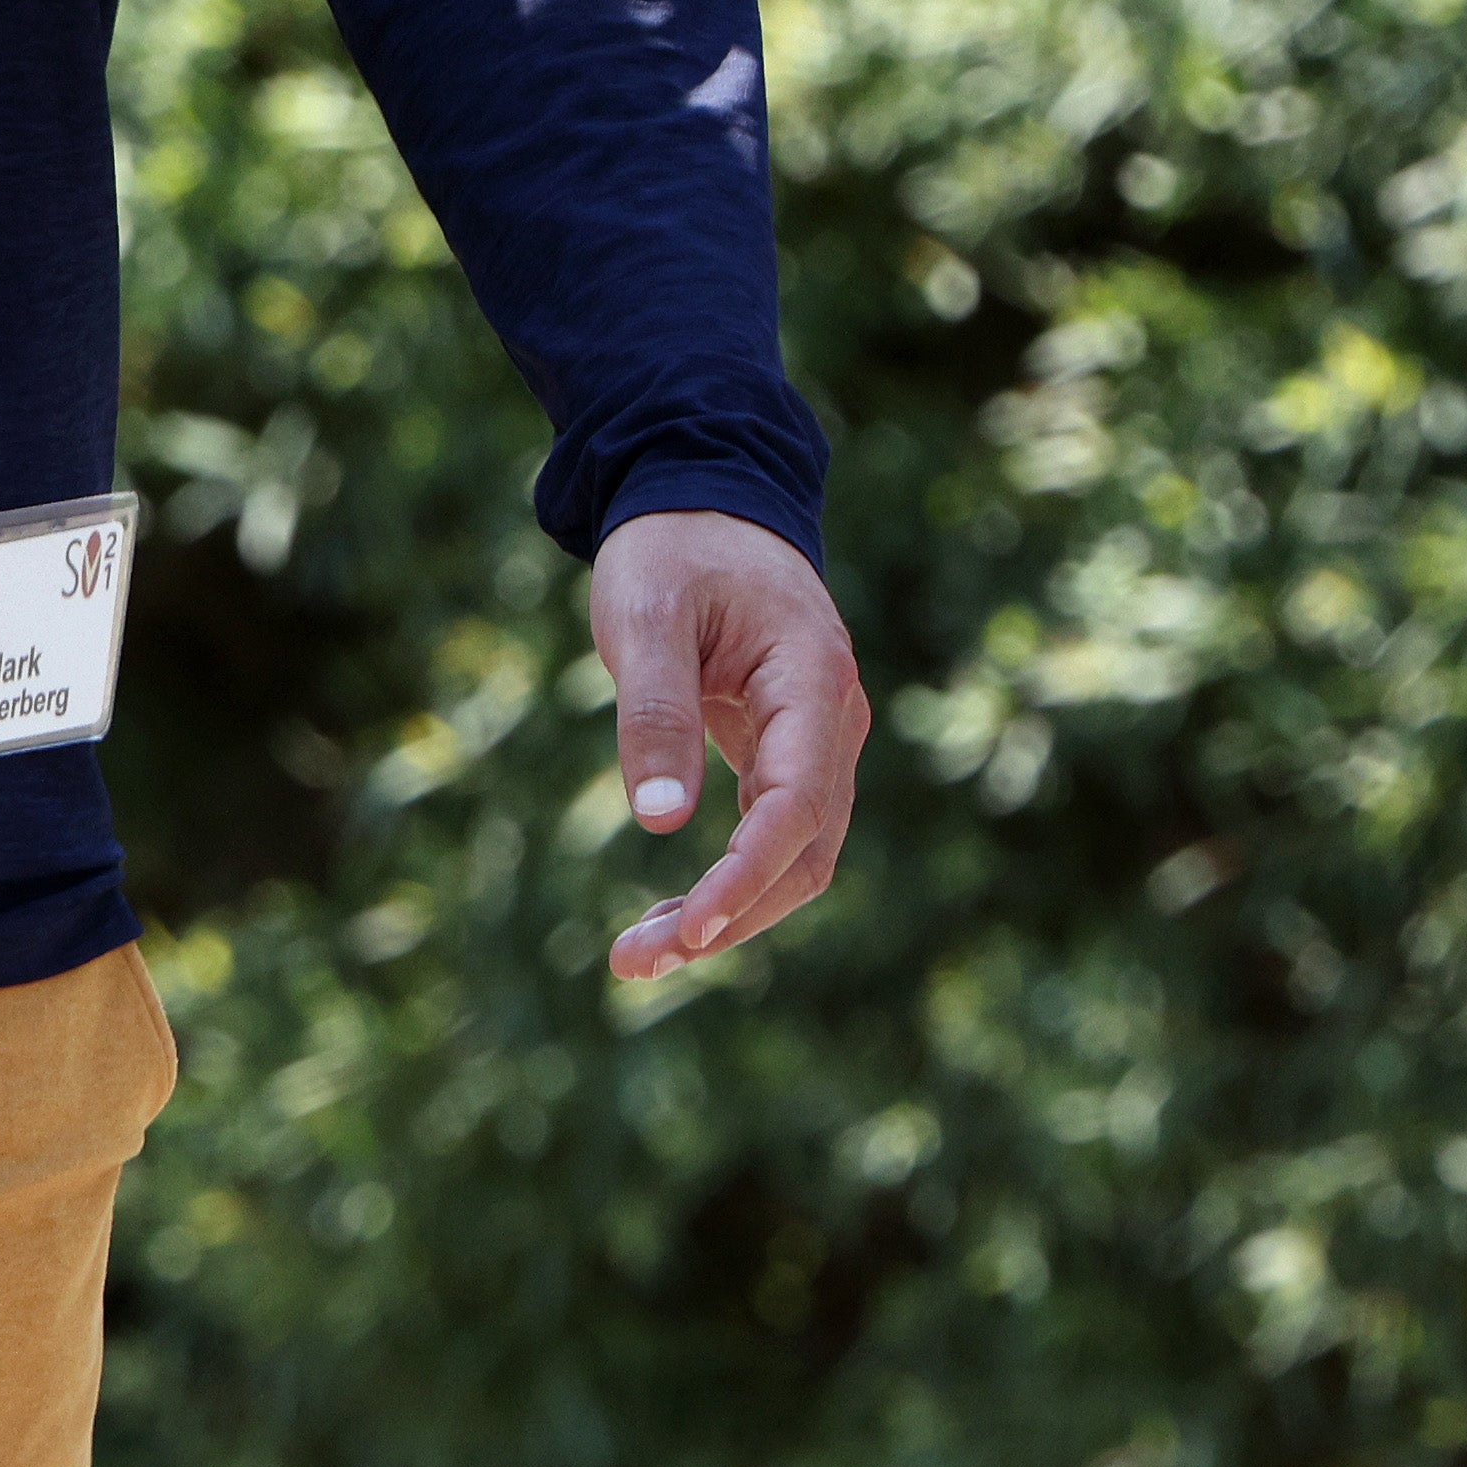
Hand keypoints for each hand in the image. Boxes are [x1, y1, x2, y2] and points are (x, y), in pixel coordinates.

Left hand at [592, 509, 870, 983]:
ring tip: (637, 957)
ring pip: (794, 857)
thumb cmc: (672, 550)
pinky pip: (772, 835)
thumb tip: (660, 822)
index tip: (688, 930)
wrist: (704, 503)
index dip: (744, 877)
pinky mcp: (786, 755)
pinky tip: (669, 916)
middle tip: (635, 963)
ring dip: (727, 913)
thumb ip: (654, 712)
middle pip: (802, 853)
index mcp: (813, 682)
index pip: (794, 807)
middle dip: (727, 916)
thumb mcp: (646, 616)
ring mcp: (816, 743)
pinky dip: (726, 881)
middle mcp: (831, 723)